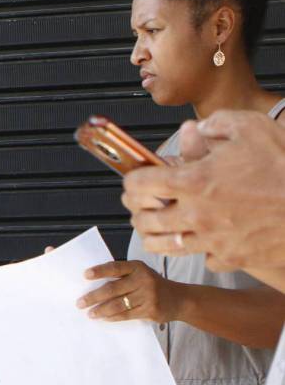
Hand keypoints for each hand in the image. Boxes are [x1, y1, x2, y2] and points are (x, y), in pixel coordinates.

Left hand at [77, 260, 183, 322]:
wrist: (180, 299)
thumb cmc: (153, 285)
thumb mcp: (140, 274)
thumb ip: (122, 276)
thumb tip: (93, 285)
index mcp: (137, 267)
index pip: (115, 268)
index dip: (100, 271)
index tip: (85, 275)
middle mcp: (143, 280)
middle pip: (113, 289)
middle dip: (93, 297)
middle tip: (80, 303)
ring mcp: (148, 296)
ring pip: (118, 304)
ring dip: (101, 310)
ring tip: (90, 313)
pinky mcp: (150, 310)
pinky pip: (127, 315)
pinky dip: (113, 317)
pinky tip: (104, 318)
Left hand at [122, 110, 284, 270]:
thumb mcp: (251, 129)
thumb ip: (215, 126)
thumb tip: (193, 129)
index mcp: (194, 181)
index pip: (139, 184)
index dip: (132, 179)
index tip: (136, 178)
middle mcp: (196, 214)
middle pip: (144, 220)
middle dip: (137, 210)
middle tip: (142, 205)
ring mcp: (212, 240)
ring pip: (165, 246)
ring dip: (157, 235)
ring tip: (160, 226)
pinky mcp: (232, 257)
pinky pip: (204, 258)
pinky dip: (201, 250)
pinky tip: (206, 239)